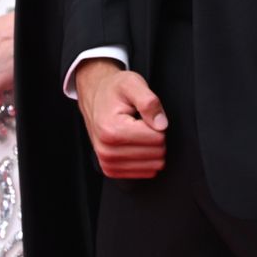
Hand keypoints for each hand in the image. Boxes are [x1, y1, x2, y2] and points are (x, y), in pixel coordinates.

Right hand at [73, 60, 167, 177]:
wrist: (95, 95)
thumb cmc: (114, 90)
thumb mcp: (133, 84)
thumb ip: (149, 102)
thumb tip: (162, 125)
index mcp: (112, 130)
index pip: (158, 139)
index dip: (159, 124)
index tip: (146, 116)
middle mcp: (107, 150)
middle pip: (156, 154)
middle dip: (156, 137)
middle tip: (143, 123)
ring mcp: (108, 162)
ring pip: (152, 165)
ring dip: (150, 149)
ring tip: (137, 133)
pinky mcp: (111, 169)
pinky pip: (143, 173)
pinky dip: (145, 159)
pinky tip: (135, 144)